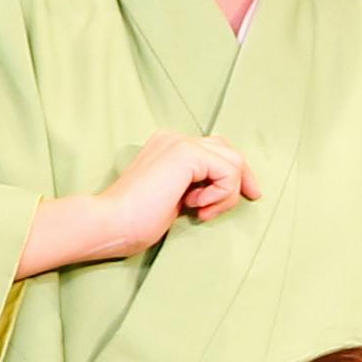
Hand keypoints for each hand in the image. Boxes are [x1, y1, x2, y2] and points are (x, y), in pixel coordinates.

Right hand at [26, 132, 258, 273]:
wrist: (110, 223)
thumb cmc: (135, 221)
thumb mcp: (174, 200)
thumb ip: (195, 186)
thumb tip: (225, 188)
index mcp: (168, 147)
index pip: (215, 149)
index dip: (235, 172)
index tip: (250, 195)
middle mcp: (174, 138)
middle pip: (229, 149)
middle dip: (242, 178)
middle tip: (250, 199)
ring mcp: (179, 142)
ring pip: (233, 160)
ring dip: (226, 193)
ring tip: (202, 211)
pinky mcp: (185, 153)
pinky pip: (228, 170)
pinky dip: (221, 194)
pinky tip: (197, 206)